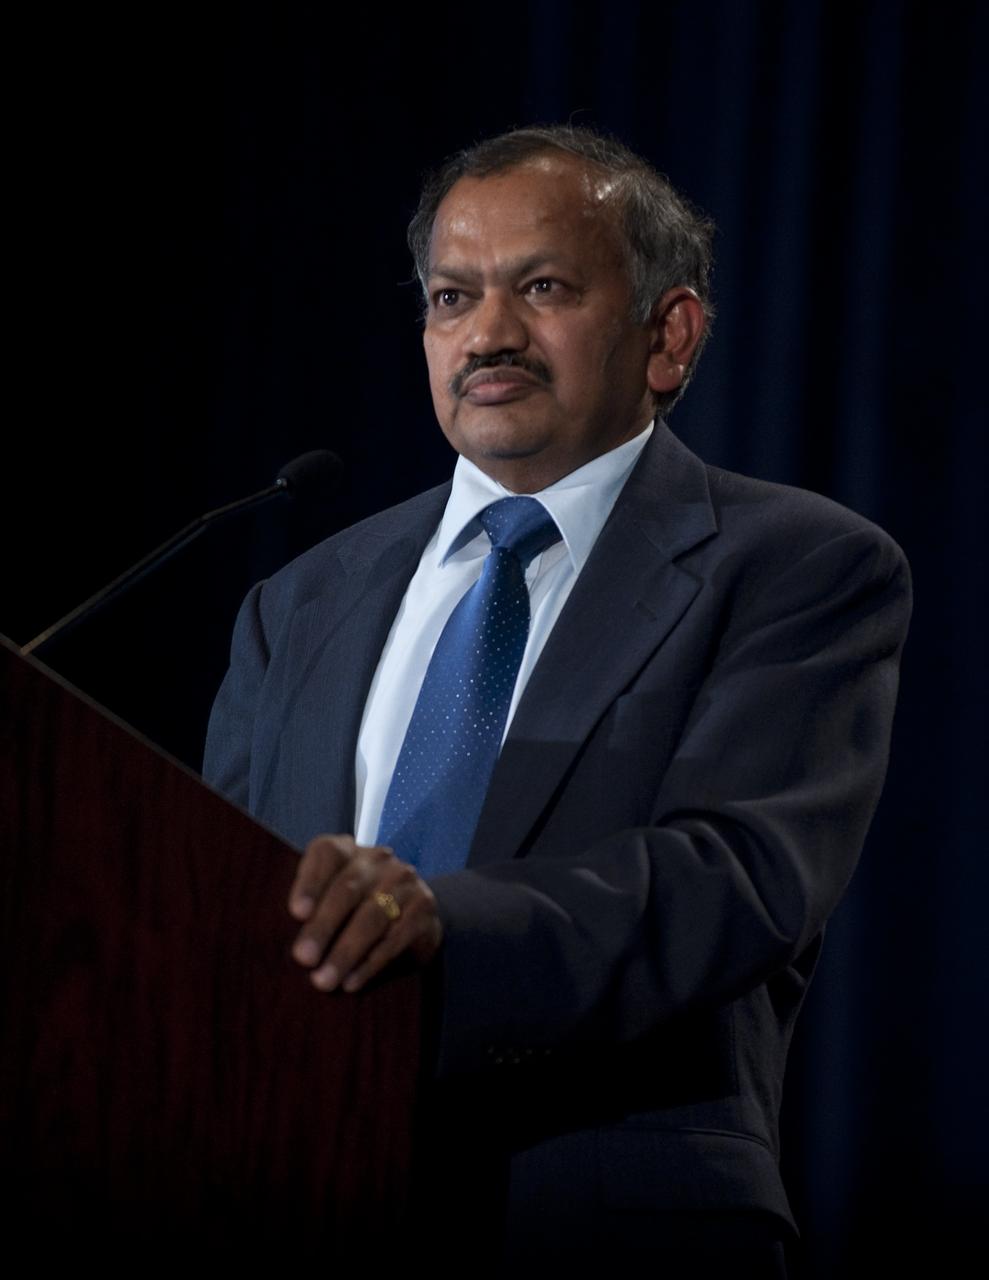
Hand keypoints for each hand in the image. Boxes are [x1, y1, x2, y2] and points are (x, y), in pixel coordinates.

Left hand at [288, 834, 442, 992]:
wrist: (414, 914)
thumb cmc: (355, 909)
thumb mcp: (331, 899)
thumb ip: (309, 909)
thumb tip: (277, 940)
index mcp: (347, 851)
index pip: (327, 853)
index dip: (311, 882)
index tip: (296, 913)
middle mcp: (378, 860)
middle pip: (348, 889)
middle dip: (323, 926)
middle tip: (303, 959)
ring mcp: (404, 882)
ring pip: (372, 917)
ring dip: (345, 952)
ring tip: (324, 981)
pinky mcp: (424, 907)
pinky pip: (395, 938)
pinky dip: (371, 963)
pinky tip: (352, 982)